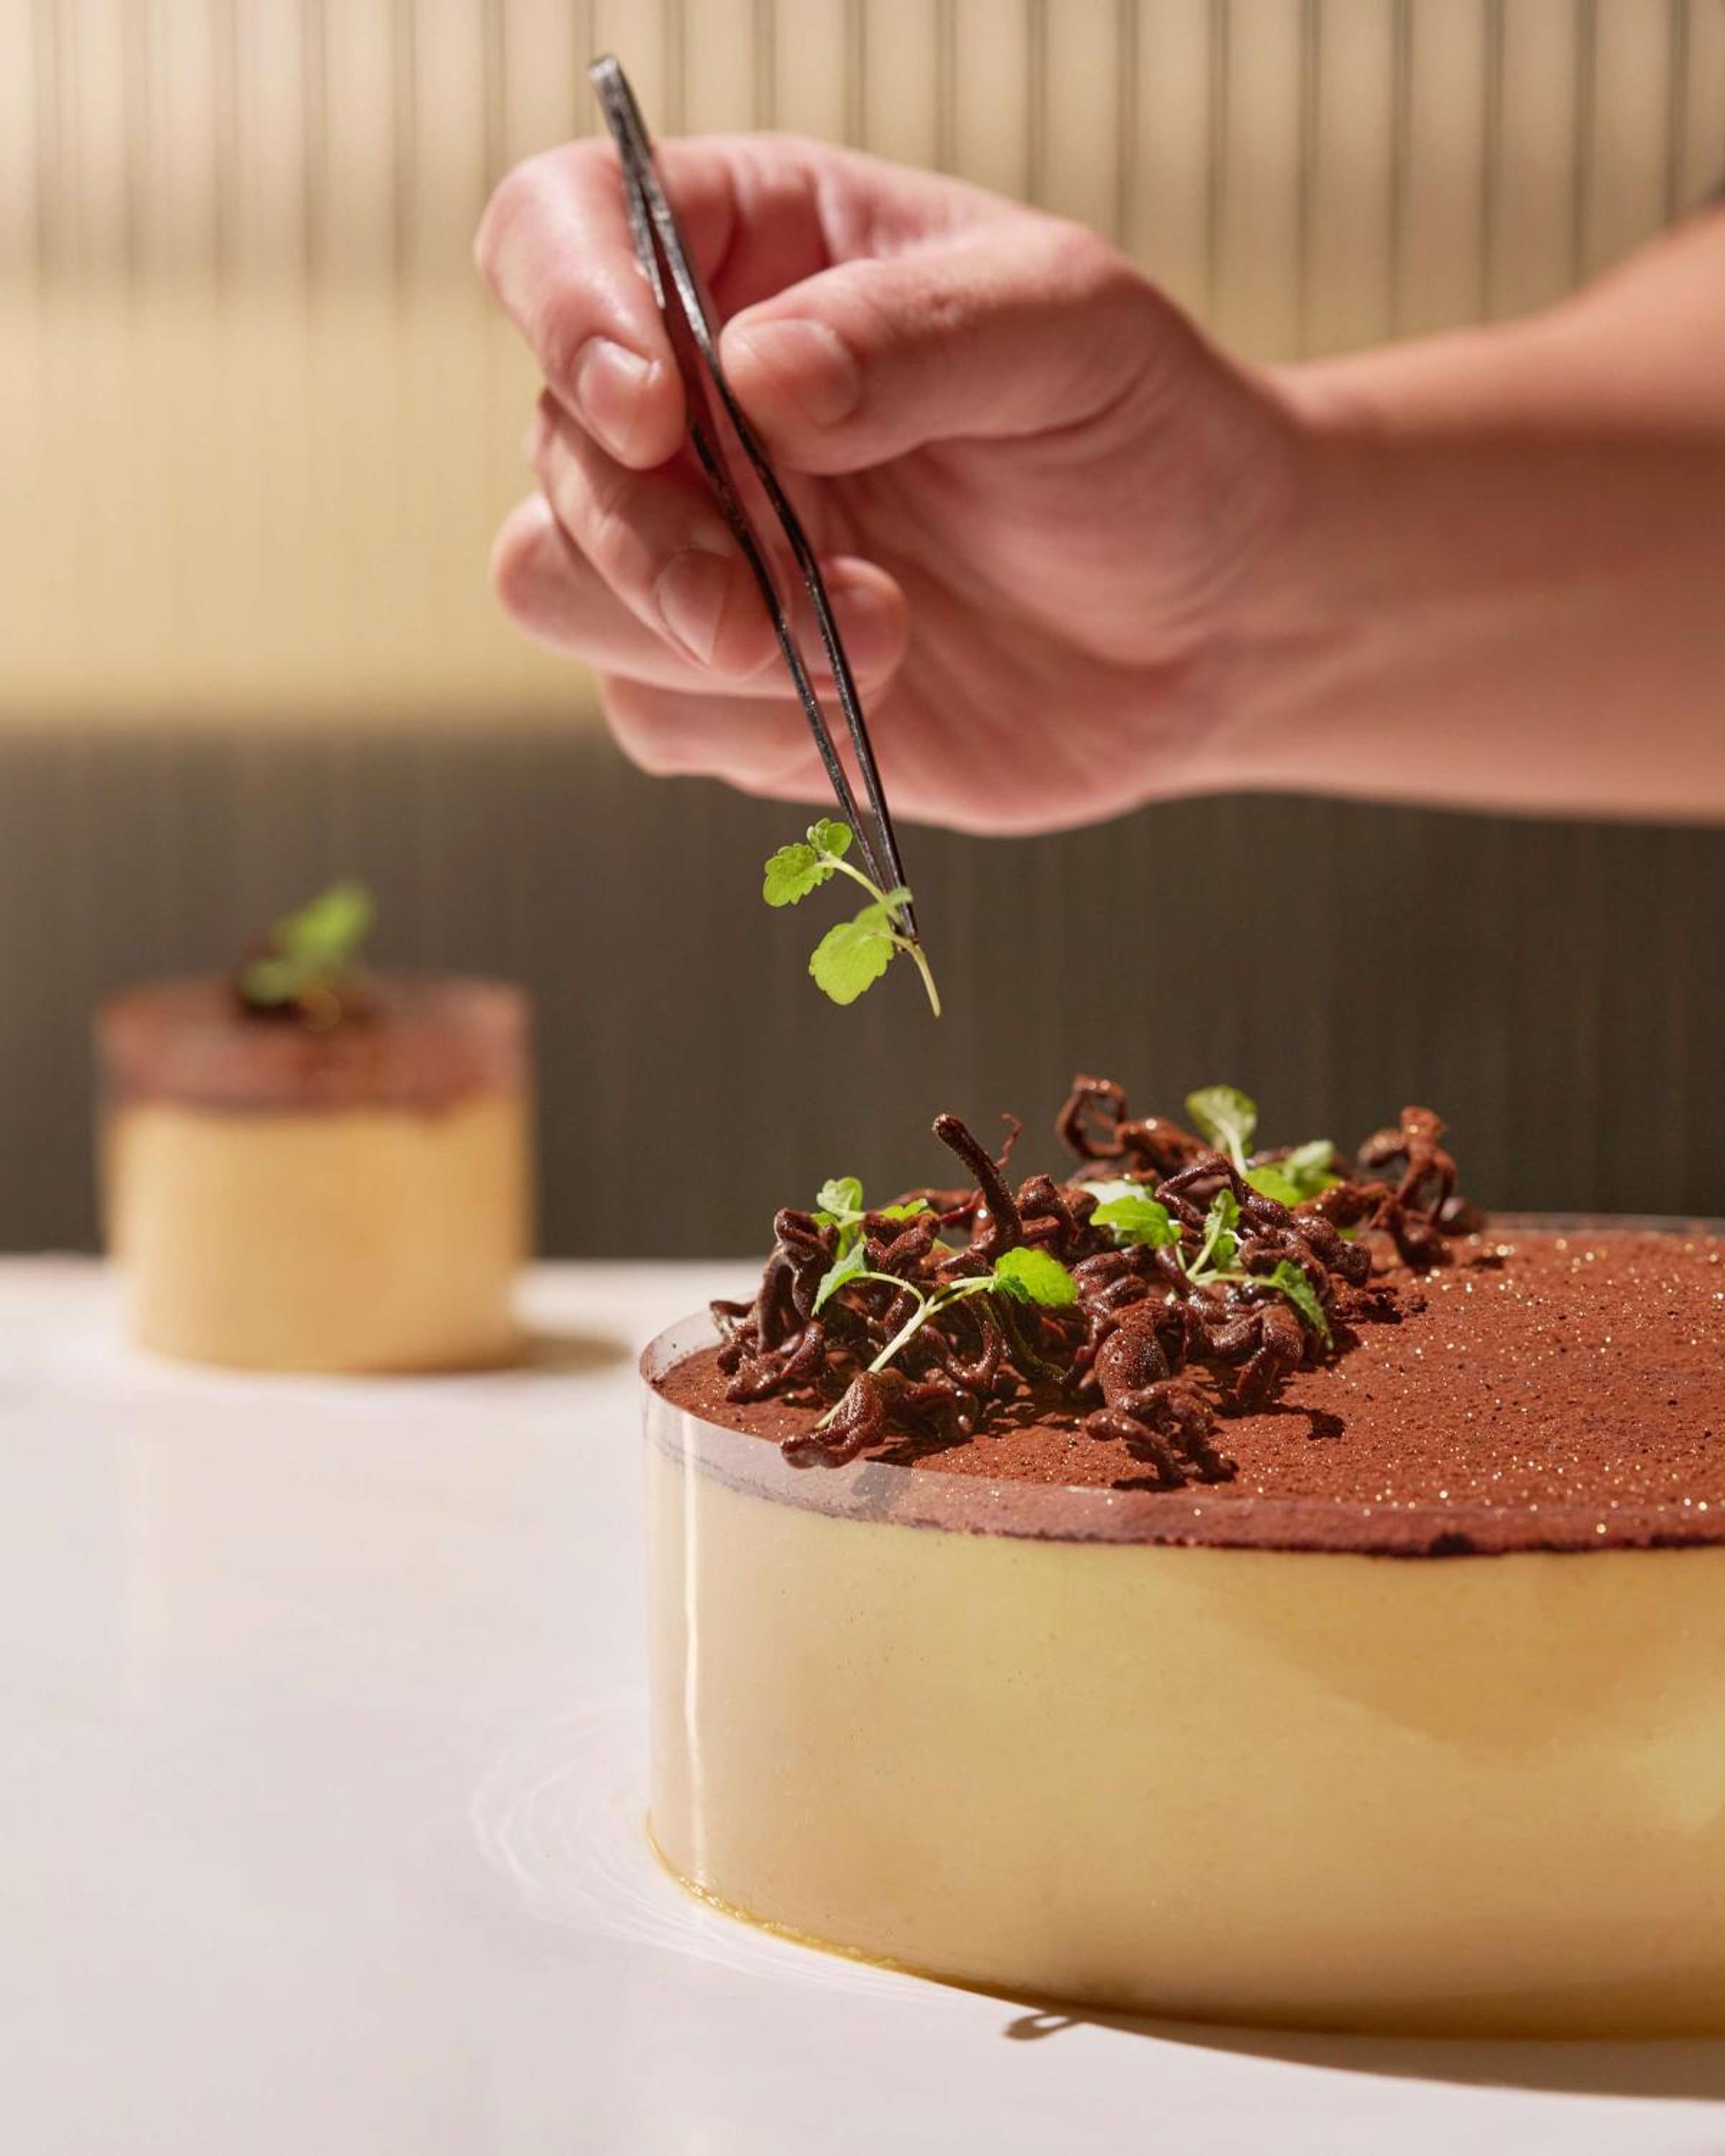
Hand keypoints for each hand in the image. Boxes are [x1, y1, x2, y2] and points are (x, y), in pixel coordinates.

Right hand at [477, 135, 1296, 834]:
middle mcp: (694, 402)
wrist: (1207, 620)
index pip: (559, 232)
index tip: (653, 408)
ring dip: (695, 637)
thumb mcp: (1071, 333)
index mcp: (750, 256)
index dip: (566, 310)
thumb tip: (753, 378)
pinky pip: (654, 714)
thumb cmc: (1144, 433)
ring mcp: (701, 548)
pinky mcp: (727, 686)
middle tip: (777, 603)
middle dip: (651, 542)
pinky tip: (873, 697)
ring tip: (881, 636)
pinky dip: (752, 723)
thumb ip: (914, 335)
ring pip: (559, 588)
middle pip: (558, 450)